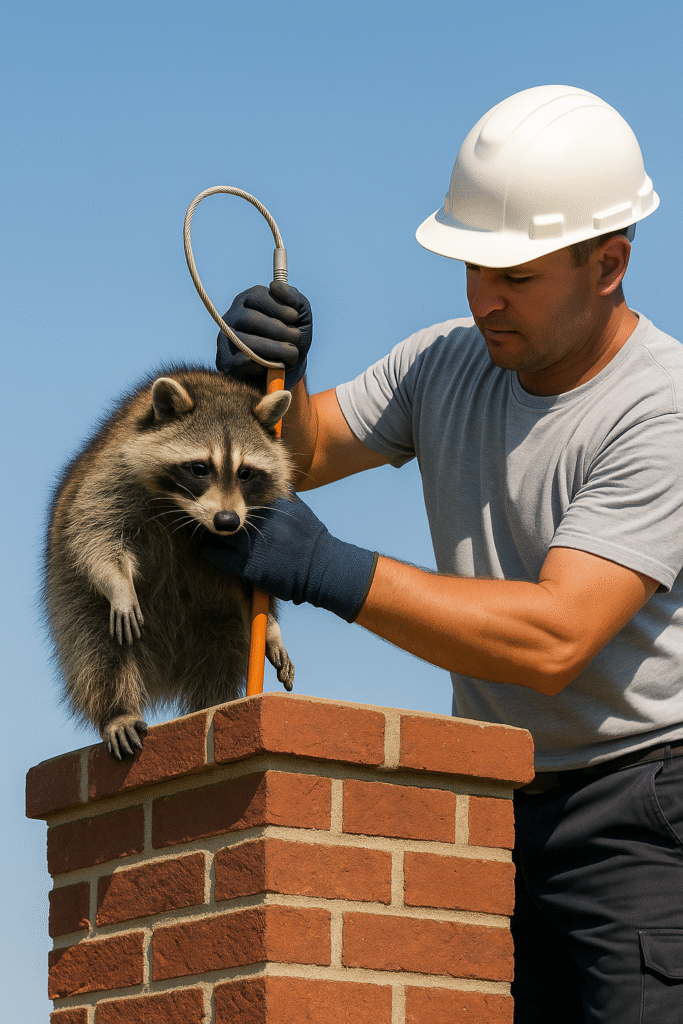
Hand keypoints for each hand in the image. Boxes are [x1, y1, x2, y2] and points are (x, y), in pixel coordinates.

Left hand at [199, 491, 377, 622]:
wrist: (321, 569)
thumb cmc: (313, 540)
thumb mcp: (299, 508)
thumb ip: (284, 494)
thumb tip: (278, 482)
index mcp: (267, 504)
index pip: (235, 492)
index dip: (226, 497)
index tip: (223, 504)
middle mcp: (256, 521)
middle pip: (221, 513)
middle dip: (216, 516)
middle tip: (212, 521)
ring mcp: (248, 544)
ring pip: (213, 533)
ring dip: (210, 534)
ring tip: (213, 537)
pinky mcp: (244, 566)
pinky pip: (212, 554)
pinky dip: (209, 551)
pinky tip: (214, 552)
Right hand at [216, 279, 311, 387]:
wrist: (282, 380)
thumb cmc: (289, 345)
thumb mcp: (301, 323)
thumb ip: (297, 302)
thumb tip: (276, 286)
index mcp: (247, 303)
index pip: (256, 295)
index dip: (278, 305)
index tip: (295, 317)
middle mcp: (231, 318)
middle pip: (250, 319)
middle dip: (279, 330)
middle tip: (296, 338)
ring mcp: (225, 341)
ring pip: (248, 342)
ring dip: (277, 349)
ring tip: (292, 355)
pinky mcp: (225, 363)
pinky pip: (244, 362)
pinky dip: (266, 364)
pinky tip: (276, 366)